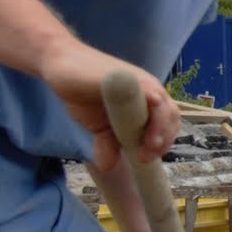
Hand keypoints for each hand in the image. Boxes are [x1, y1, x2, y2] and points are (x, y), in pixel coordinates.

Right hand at [42, 41, 174, 171]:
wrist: (59, 65)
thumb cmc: (82, 92)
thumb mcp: (97, 126)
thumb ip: (106, 144)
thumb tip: (107, 166)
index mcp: (147, 101)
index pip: (168, 123)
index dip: (163, 142)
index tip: (149, 159)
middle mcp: (149, 89)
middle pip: (171, 116)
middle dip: (164, 139)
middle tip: (146, 157)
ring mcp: (139, 81)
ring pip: (164, 106)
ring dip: (160, 129)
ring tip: (147, 147)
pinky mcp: (126, 76)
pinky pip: (146, 91)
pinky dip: (150, 107)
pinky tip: (142, 122)